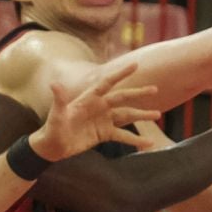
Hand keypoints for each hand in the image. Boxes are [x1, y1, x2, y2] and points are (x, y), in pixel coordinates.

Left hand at [31, 57, 158, 161]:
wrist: (53, 146)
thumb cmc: (53, 127)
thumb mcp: (56, 114)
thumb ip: (59, 100)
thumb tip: (54, 84)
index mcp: (89, 98)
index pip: (107, 82)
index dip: (121, 74)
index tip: (135, 65)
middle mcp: (100, 107)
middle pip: (122, 97)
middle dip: (138, 93)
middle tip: (155, 89)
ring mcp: (104, 120)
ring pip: (127, 115)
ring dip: (142, 115)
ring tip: (157, 114)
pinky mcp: (105, 134)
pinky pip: (123, 135)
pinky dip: (136, 140)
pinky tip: (149, 143)